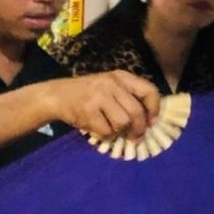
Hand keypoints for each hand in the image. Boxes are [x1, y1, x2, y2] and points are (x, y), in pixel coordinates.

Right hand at [45, 72, 160, 139]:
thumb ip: (129, 98)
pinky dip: (105, 136)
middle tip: (136, 137)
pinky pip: (106, 131)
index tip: (152, 121)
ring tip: (113, 130)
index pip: (148, 90)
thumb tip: (149, 122)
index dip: (154, 109)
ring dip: (120, 132)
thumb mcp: (111, 87)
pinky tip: (99, 129)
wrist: (58, 95)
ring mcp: (99, 96)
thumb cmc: (90, 93)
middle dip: (139, 129)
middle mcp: (112, 84)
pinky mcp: (88, 110)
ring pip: (123, 123)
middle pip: (136, 112)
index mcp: (121, 77)